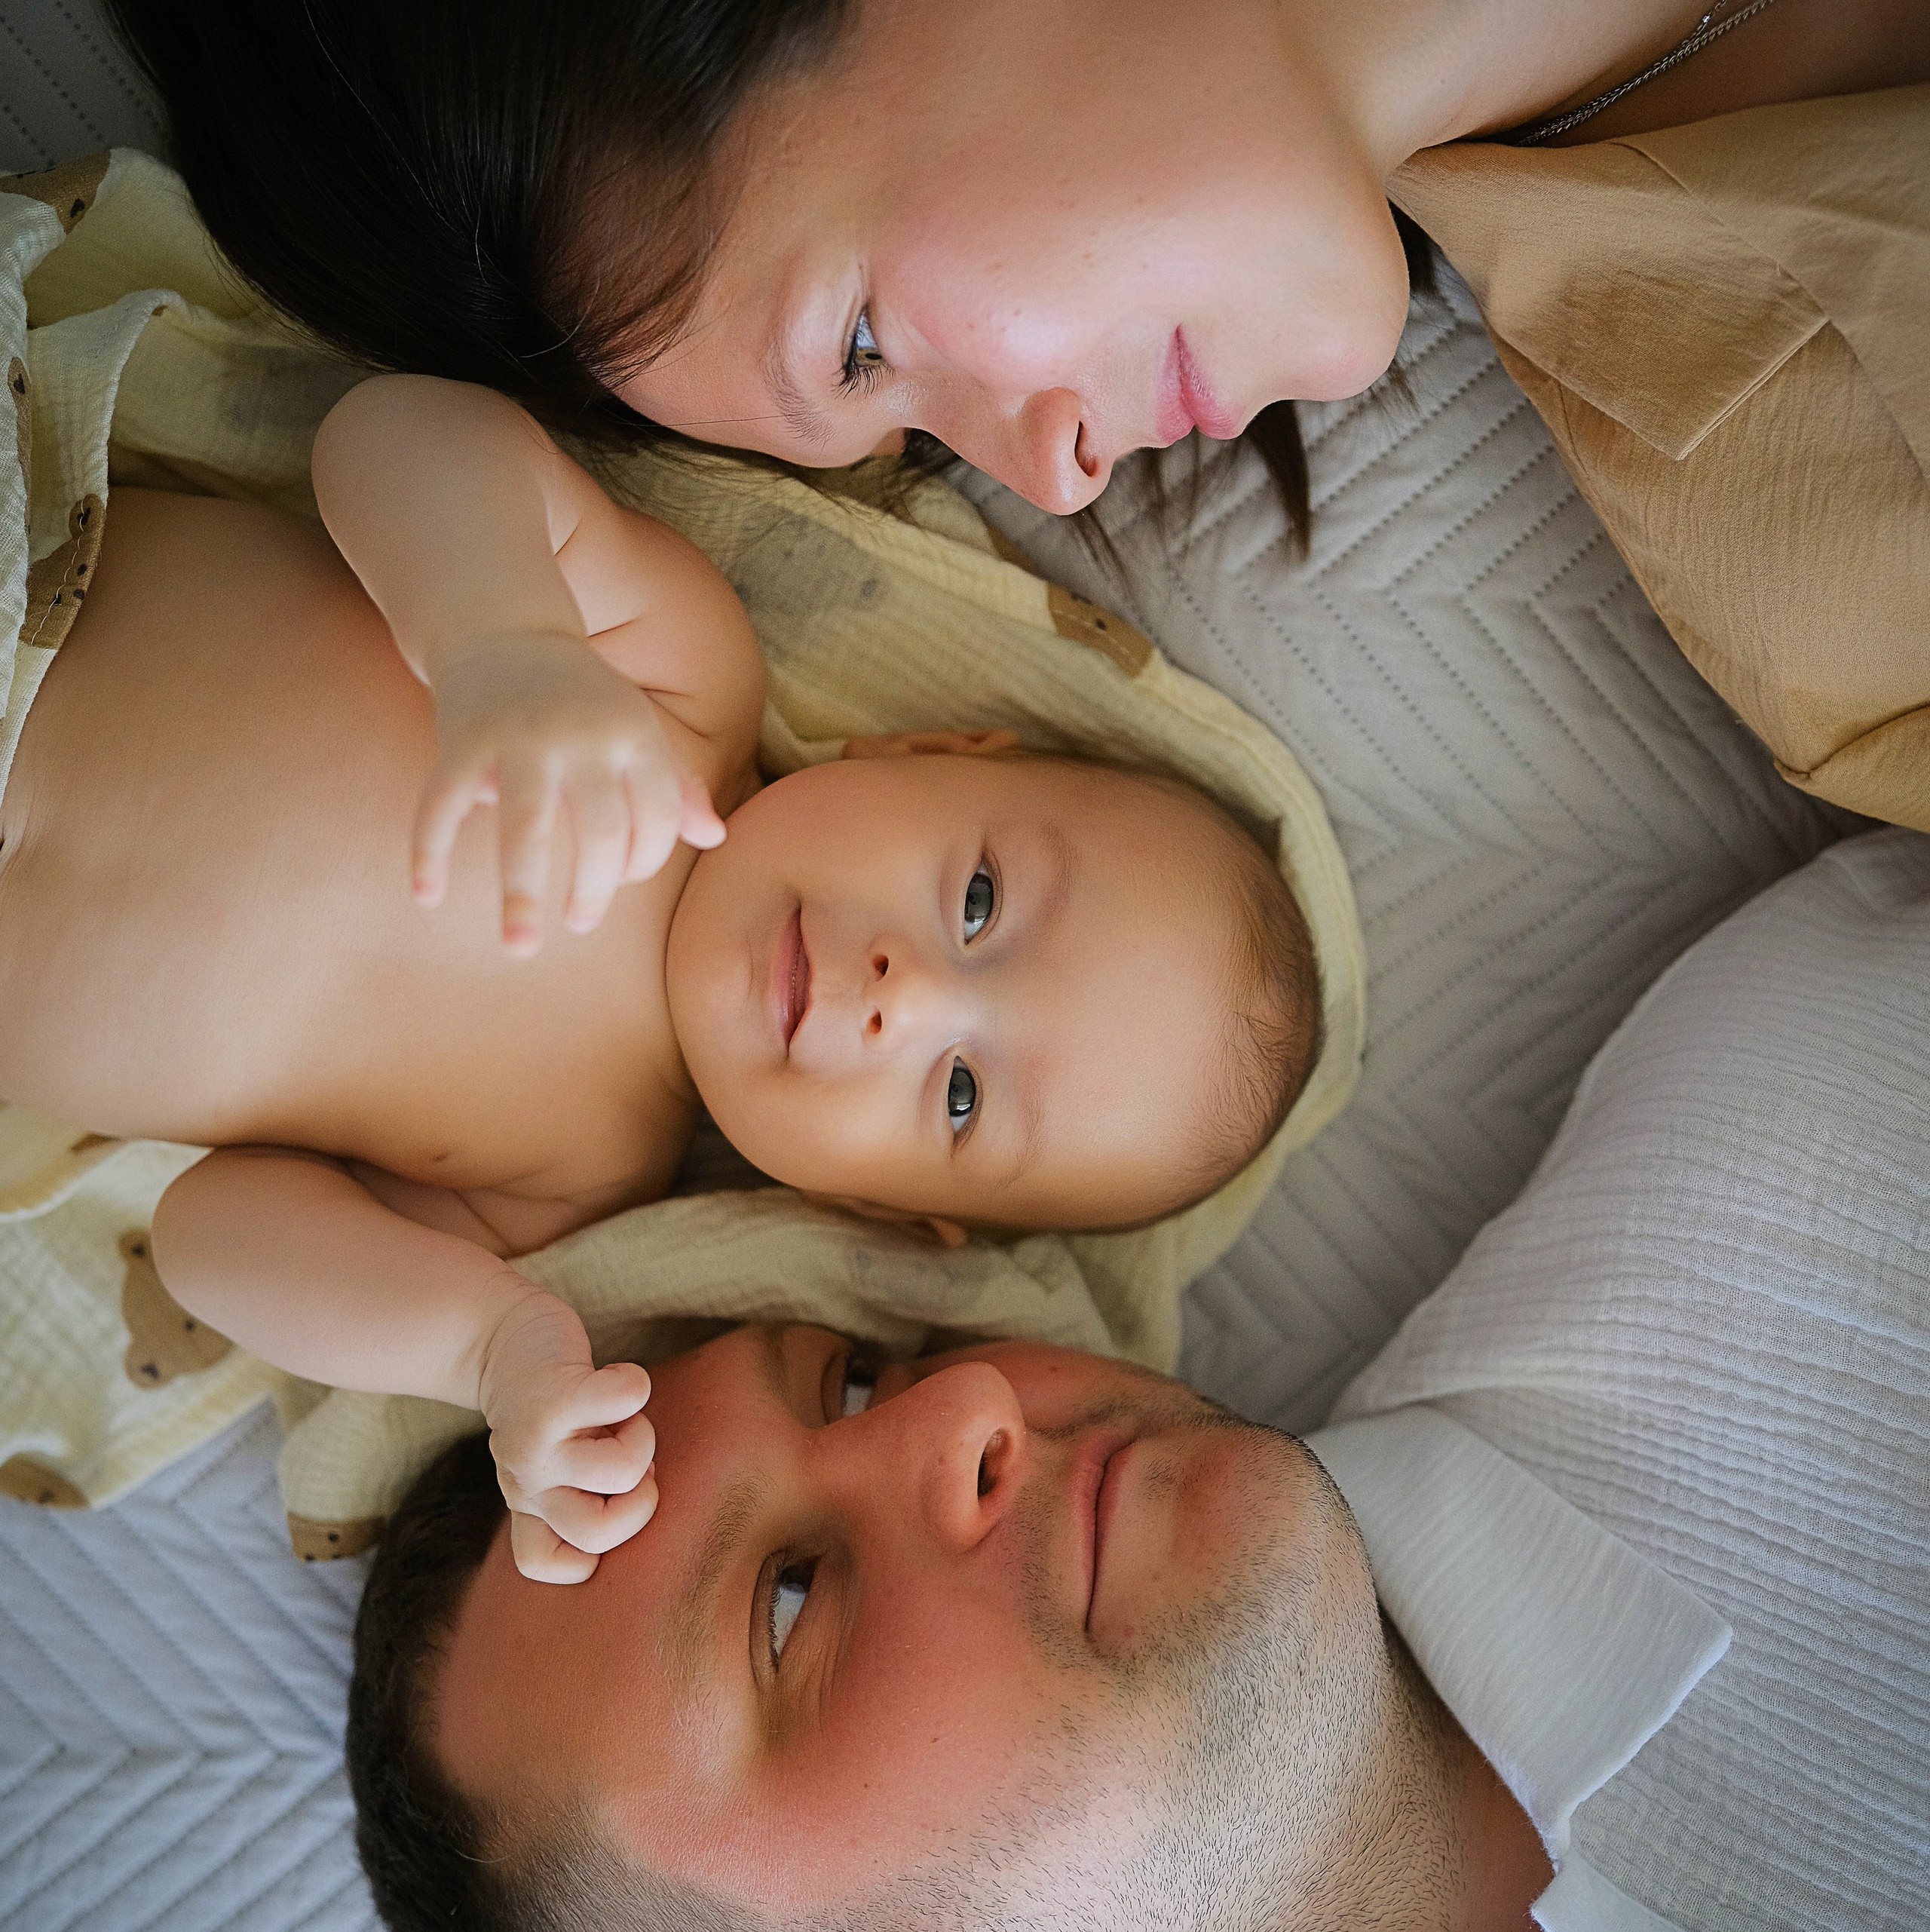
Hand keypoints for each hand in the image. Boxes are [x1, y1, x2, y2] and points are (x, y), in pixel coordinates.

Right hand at [414, 632, 725, 955]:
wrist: (504, 627)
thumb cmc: (584, 698)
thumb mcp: (637, 729)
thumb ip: (676, 785)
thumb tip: (715, 837)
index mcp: (633, 736)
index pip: (658, 820)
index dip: (645, 862)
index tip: (619, 880)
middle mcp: (580, 738)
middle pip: (602, 834)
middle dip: (595, 892)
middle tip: (581, 923)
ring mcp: (517, 740)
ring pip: (525, 829)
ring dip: (522, 896)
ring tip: (521, 947)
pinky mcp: (460, 741)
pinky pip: (440, 806)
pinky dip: (428, 854)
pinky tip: (426, 899)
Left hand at [475, 1288, 656, 1582]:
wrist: (499, 1333)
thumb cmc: (547, 1402)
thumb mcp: (552, 1462)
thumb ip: (582, 1493)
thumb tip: (650, 1502)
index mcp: (529, 1507)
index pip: (546, 1564)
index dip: (596, 1545)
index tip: (606, 1498)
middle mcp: (526, 1484)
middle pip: (596, 1534)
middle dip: (639, 1500)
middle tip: (630, 1459)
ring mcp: (537, 1444)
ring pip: (622, 1471)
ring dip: (643, 1438)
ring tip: (623, 1416)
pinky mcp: (555, 1396)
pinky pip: (625, 1399)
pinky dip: (636, 1384)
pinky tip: (617, 1377)